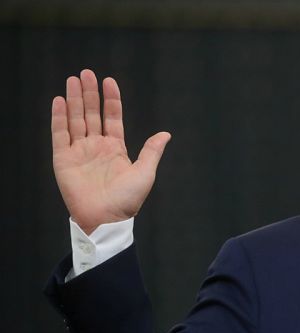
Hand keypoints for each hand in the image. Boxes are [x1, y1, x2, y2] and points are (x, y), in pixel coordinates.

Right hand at [51, 69, 170, 234]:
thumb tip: (166, 133)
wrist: (107, 219)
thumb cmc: (127, 200)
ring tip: (73, 80)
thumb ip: (151, 151)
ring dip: (74, 100)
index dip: (111, 100)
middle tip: (86, 73)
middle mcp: (96, 147)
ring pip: (75, 119)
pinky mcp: (64, 160)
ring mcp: (79, 152)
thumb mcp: (145, 172)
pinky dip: (59, 118)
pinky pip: (60, 134)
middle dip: (89, 94)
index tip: (109, 81)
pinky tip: (60, 101)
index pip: (112, 117)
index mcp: (115, 148)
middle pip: (91, 114)